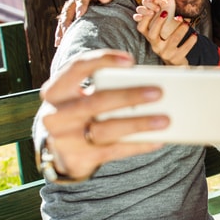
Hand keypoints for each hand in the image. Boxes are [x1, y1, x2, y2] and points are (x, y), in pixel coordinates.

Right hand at [38, 49, 168, 179]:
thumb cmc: (81, 111)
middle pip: (95, 102)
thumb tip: (149, 85)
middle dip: (129, 96)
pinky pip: (113, 151)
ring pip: (105, 130)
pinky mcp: (78, 159)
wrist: (61, 149)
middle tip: (158, 92)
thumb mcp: (82, 95)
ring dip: (138, 124)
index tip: (130, 61)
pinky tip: (158, 139)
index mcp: (55, 90)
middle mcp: (55, 115)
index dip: (103, 61)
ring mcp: (64, 140)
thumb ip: (105, 87)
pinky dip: (138, 144)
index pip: (77, 68)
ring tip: (165, 120)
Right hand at [54, 0, 122, 46]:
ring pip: (64, 17)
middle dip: (67, 20)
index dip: (80, 5)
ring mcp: (73, 6)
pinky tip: (59, 43)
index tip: (80, 15)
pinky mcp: (73, 14)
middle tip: (67, 31)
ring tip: (60, 41)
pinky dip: (62, 32)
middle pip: (68, 9)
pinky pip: (65, 23)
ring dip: (61, 29)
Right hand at [134, 0, 196, 64]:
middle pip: (153, 34)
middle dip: (159, 22)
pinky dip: (190, 41)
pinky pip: (184, 49)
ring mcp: (165, 52)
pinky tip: (195, 34)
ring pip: (171, 41)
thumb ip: (163, 10)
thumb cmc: (169, 38)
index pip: (141, 28)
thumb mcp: (165, 27)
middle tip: (167, 13)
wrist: (176, 60)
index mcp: (150, 36)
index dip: (145, 19)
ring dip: (180, 30)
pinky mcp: (176, 58)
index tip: (152, 10)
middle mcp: (155, 45)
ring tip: (186, 22)